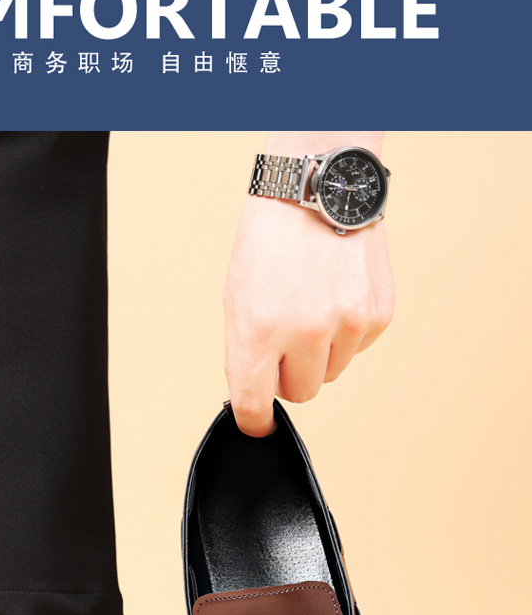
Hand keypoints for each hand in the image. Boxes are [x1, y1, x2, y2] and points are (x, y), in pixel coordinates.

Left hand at [223, 181, 394, 437]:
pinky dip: (345, 332)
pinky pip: (357, 348)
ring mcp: (347, 324)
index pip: (255, 405)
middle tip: (284, 338)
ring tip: (310, 307)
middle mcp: (306, 332)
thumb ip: (243, 354)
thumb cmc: (269, 241)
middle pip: (300, 393)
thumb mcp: (237, 298)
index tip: (256, 422)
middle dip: (289, 374)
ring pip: (332, 373)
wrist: (316, 192)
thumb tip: (251, 398)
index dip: (254, 420)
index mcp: (259, 330)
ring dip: (319, 353)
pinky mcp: (377, 316)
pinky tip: (335, 296)